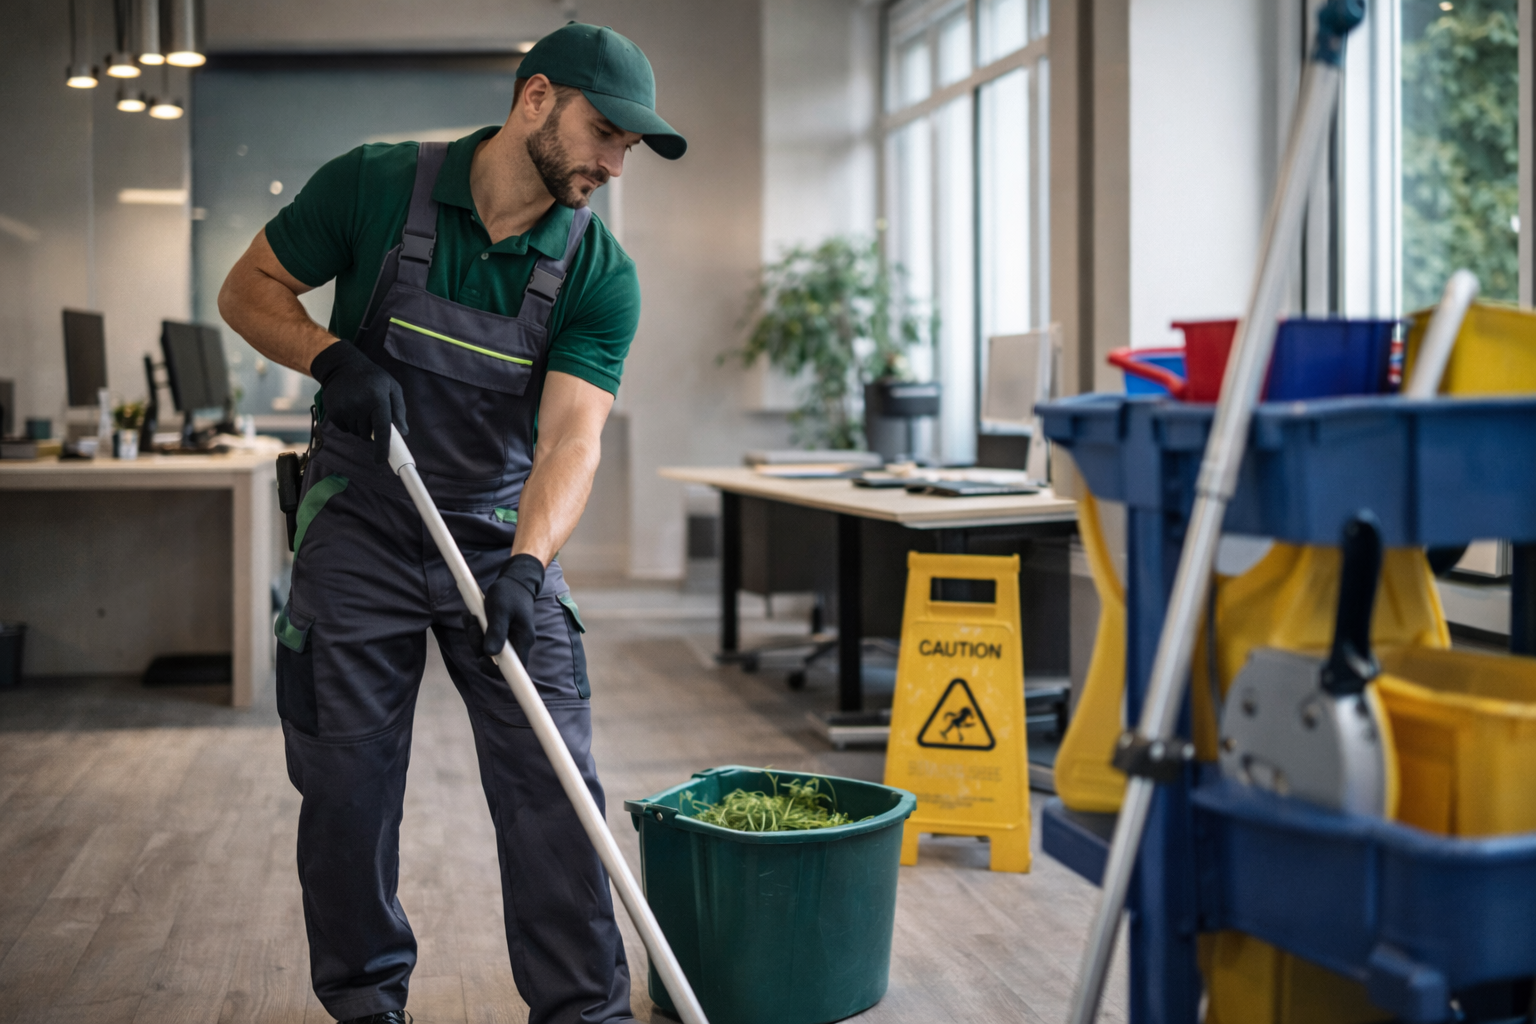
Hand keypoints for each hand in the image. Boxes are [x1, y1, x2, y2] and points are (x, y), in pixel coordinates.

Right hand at [309, 341, 407, 463]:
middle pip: (369, 434)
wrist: (343, 366)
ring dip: (361, 427)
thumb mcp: (392, 388)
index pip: (382, 429)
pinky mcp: (334, 412)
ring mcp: (345, 409)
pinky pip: (345, 429)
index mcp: (378, 399)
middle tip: (372, 415)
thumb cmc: (374, 379)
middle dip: (373, 431)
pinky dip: (350, 424)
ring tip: (361, 408)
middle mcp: (360, 405)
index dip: (382, 447)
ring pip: (357, 433)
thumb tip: (403, 432)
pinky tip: (350, 408)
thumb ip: (399, 410)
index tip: (381, 460)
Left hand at [471, 553, 544, 665]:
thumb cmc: (510, 592)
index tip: (481, 659)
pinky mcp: (501, 633)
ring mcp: (509, 639)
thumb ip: (497, 632)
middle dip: (478, 646)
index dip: (496, 671)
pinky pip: (486, 639)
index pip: (514, 669)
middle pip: (496, 660)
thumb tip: (490, 654)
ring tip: (470, 617)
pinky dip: (476, 630)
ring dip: (474, 636)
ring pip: (488, 649)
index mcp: (523, 640)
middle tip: (473, 626)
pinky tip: (471, 617)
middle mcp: (518, 643)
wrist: (515, 579)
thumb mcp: (500, 609)